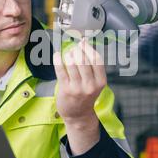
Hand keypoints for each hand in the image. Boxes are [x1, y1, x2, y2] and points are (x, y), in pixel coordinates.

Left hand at [53, 39, 105, 154]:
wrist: (78, 115)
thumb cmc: (86, 95)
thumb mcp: (95, 83)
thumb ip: (91, 67)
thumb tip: (83, 43)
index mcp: (101, 81)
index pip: (97, 59)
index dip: (89, 48)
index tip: (82, 43)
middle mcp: (91, 85)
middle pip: (84, 60)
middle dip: (77, 50)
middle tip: (73, 49)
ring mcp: (78, 88)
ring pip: (72, 63)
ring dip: (68, 54)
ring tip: (66, 54)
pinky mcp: (66, 89)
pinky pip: (61, 70)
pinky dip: (58, 60)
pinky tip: (56, 55)